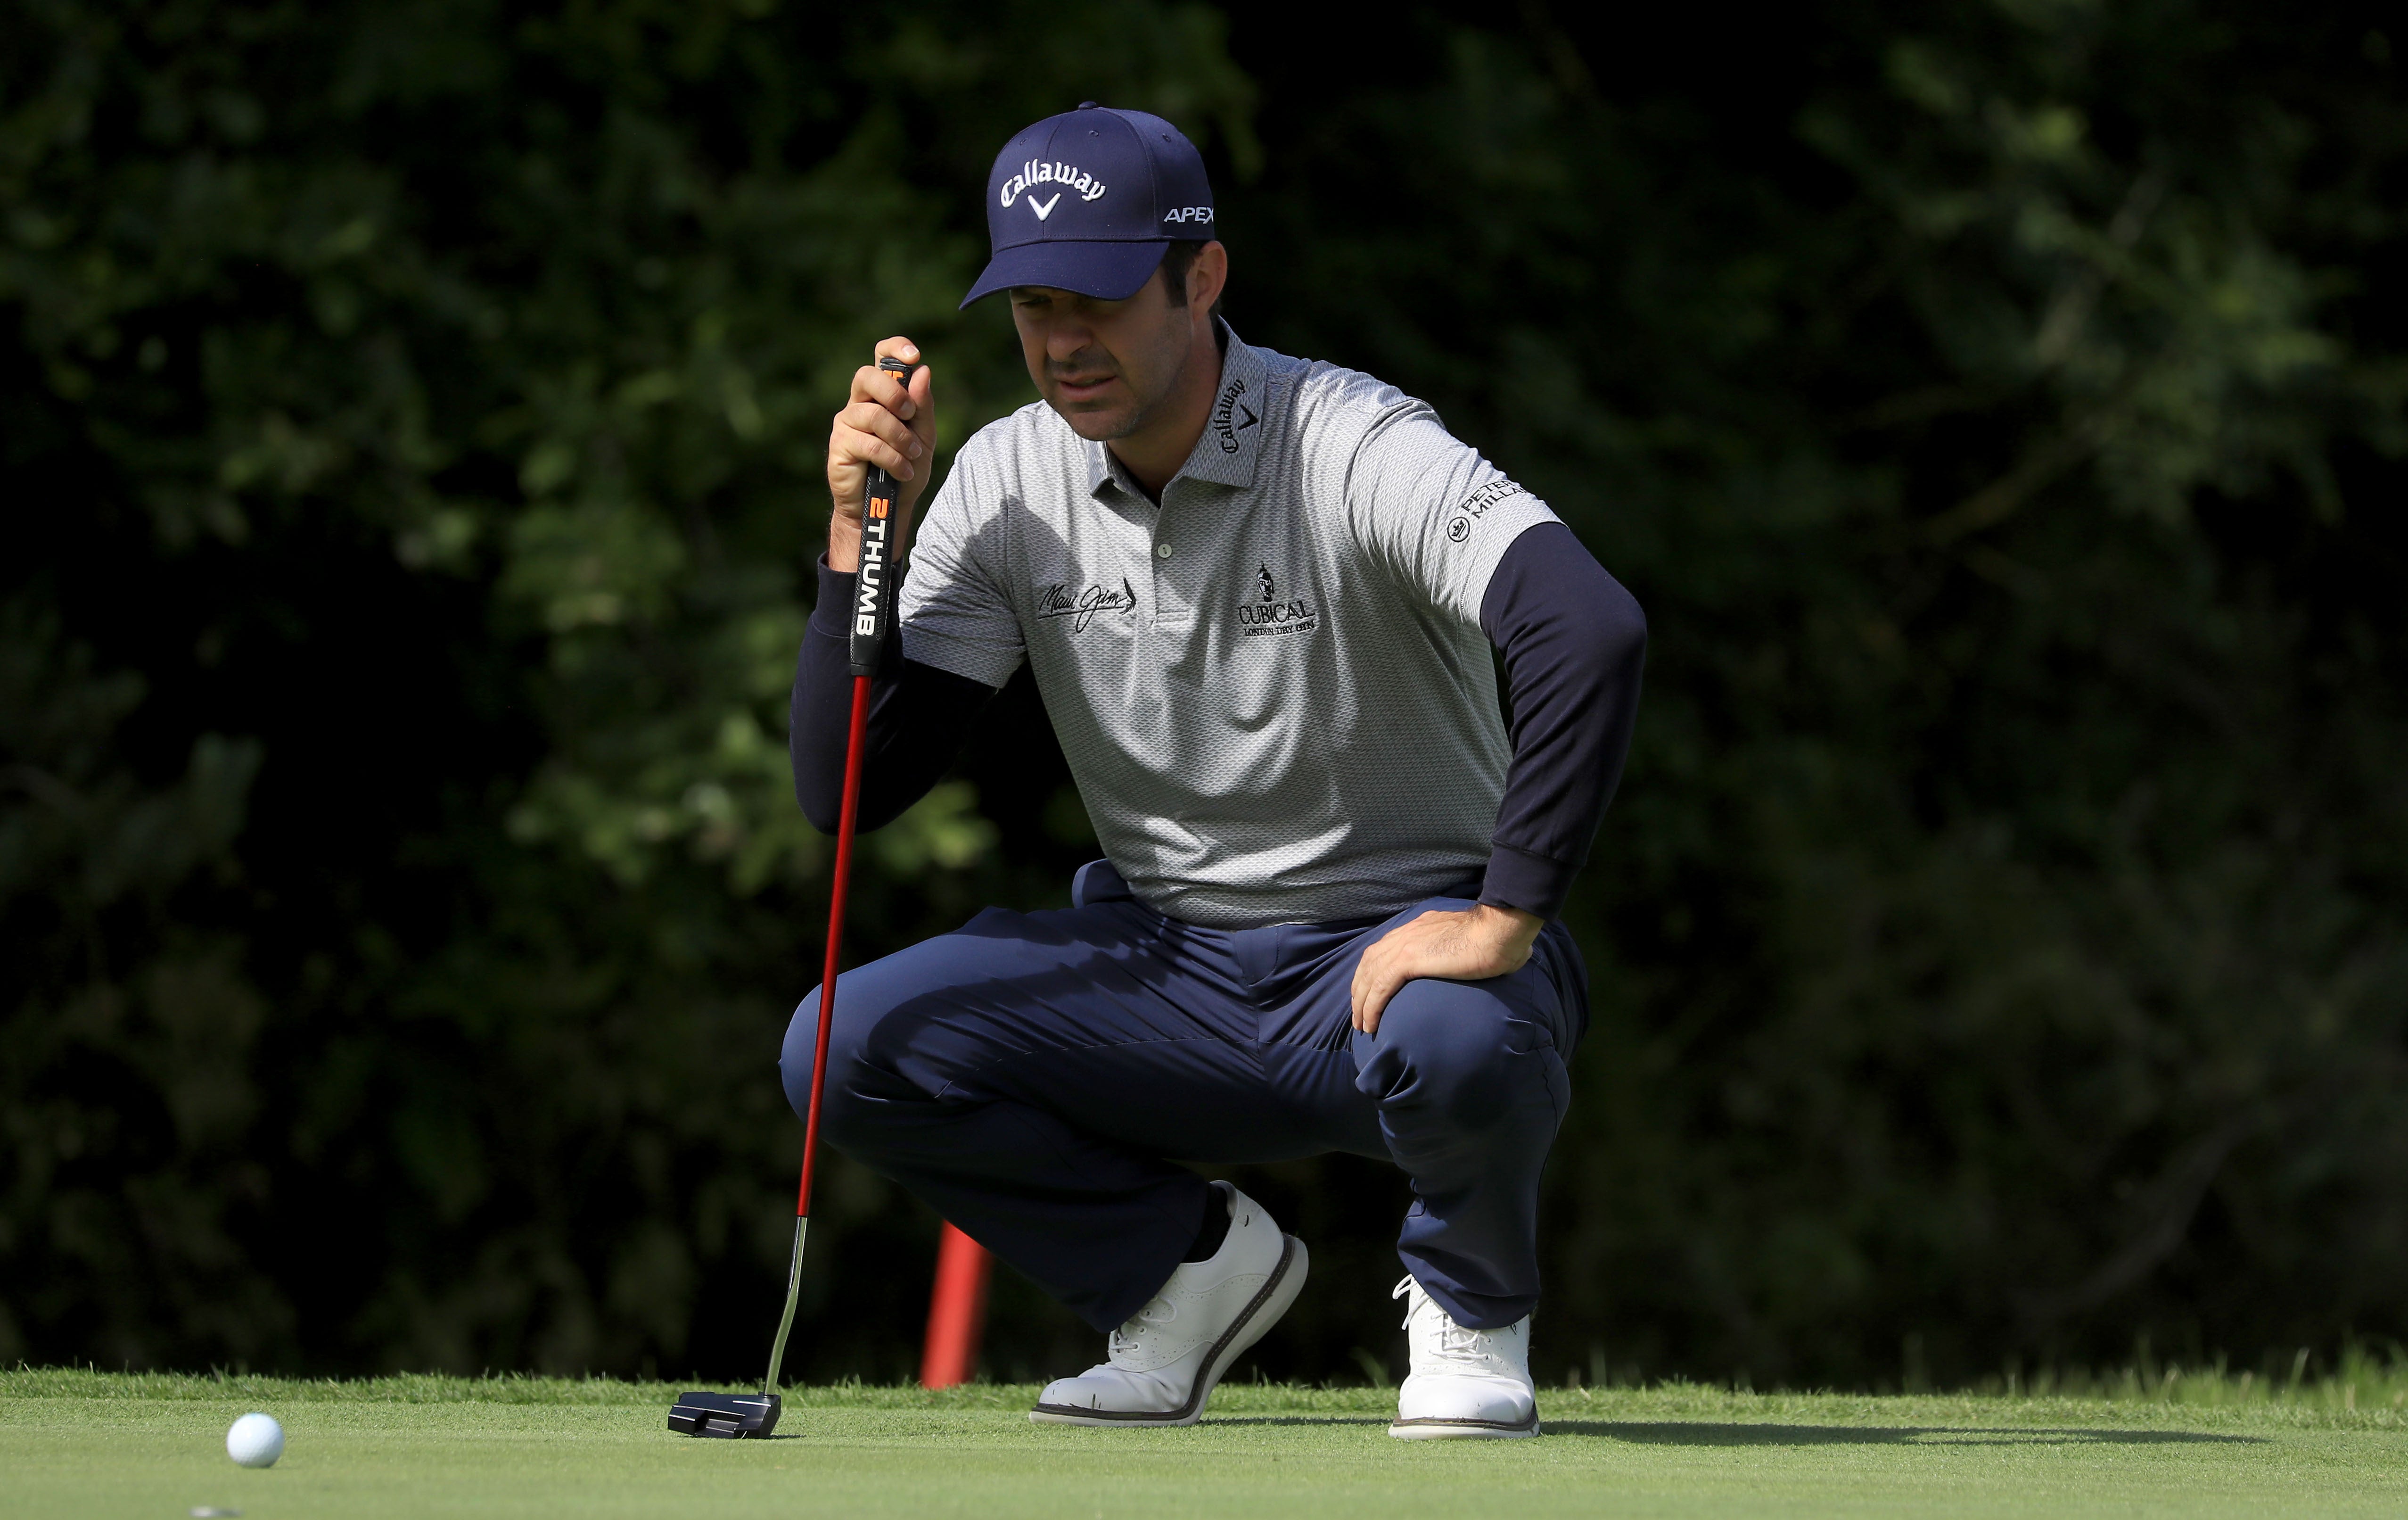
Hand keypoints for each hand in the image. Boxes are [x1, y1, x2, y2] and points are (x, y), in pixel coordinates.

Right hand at [826, 337, 935, 570]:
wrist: (888, 507)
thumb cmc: (904, 469)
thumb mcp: (923, 437)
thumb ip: (922, 406)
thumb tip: (923, 371)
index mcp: (881, 395)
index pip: (881, 357)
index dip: (894, 348)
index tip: (913, 355)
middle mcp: (859, 403)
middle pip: (868, 376)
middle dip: (895, 393)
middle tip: (910, 414)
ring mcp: (846, 423)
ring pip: (874, 414)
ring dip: (900, 437)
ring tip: (912, 457)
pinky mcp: (839, 446)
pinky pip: (869, 443)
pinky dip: (892, 458)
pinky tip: (902, 471)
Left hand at [1350, 903, 1543, 1033]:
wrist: (1498, 931)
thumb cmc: (1497, 938)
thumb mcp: (1471, 939)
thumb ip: (1465, 948)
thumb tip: (1482, 960)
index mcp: (1419, 927)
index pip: (1385, 948)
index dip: (1373, 971)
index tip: (1370, 991)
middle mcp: (1407, 933)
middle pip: (1370, 962)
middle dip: (1360, 988)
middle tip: (1359, 1013)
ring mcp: (1405, 945)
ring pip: (1370, 976)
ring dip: (1362, 1002)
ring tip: (1362, 1025)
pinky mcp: (1408, 960)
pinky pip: (1380, 987)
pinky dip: (1371, 1006)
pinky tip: (1370, 1023)